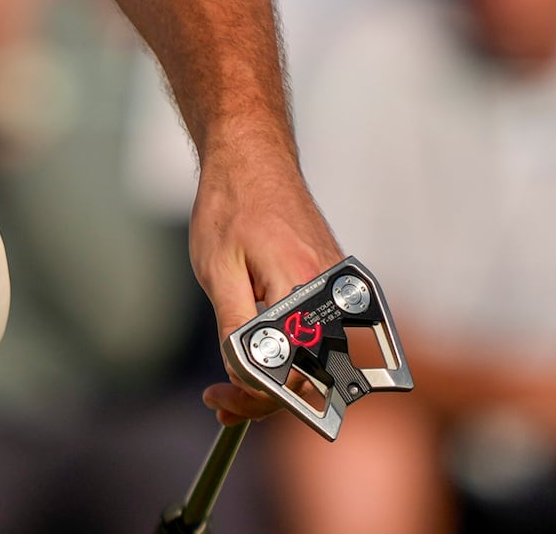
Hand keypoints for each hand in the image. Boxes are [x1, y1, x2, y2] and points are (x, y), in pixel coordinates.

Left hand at [187, 138, 344, 420]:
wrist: (252, 155)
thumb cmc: (230, 206)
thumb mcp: (218, 272)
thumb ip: (237, 329)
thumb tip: (246, 381)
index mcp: (304, 289)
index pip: (294, 373)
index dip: (255, 398)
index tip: (219, 400)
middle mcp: (332, 292)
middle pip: (312, 374)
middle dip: (266, 397)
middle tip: (219, 400)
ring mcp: (337, 288)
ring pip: (317, 357)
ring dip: (278, 379)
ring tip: (230, 385)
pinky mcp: (333, 283)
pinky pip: (318, 331)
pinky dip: (289, 351)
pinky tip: (255, 355)